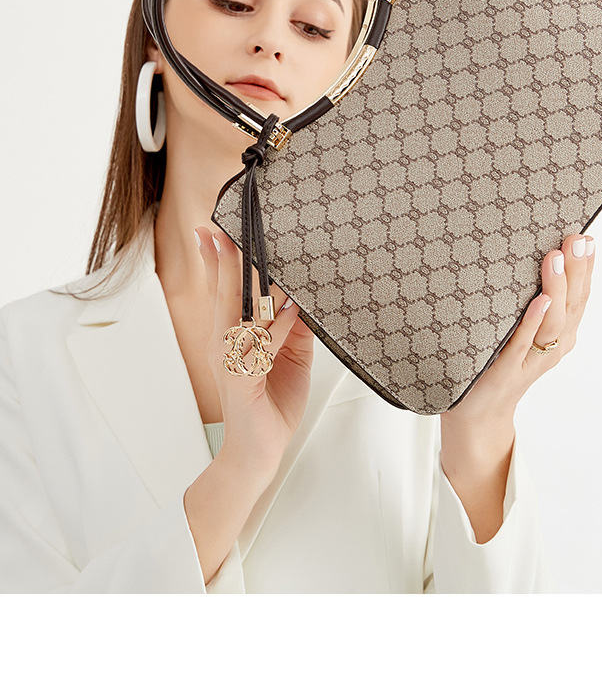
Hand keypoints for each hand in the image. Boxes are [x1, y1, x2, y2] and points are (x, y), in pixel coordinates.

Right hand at [195, 227, 314, 486]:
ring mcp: (231, 360)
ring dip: (246, 284)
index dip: (221, 262)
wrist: (259, 451)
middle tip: (218, 230)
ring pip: (238, 313)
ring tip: (249, 254)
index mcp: (232, 336)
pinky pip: (262, 346)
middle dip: (222, 260)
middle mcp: (225, 344)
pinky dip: (278, 328)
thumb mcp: (290, 358)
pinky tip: (290, 311)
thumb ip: (294, 328)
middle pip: (223, 294)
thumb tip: (304, 299)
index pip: (225, 292)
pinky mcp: (242, 379)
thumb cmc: (271, 404)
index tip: (219, 232)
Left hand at [440, 233, 594, 430]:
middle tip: (576, 239)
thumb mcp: (516, 327)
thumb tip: (525, 256)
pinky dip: (533, 321)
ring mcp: (532, 359)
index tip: (587, 239)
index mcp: (559, 335)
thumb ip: (525, 299)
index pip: (579, 297)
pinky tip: (539, 301)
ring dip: (556, 288)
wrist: (475, 412)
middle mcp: (553, 347)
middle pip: (571, 306)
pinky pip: (523, 343)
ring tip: (555, 259)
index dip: (585, 269)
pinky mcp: (508, 369)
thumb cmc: (494, 363)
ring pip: (553, 322)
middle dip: (576, 270)